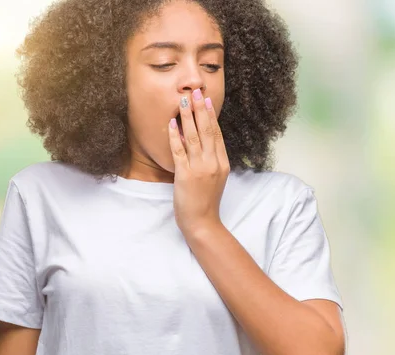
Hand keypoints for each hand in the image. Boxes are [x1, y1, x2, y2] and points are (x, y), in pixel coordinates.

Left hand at [168, 88, 229, 237]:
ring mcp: (200, 168)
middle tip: (196, 92)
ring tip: (184, 101)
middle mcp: (213, 163)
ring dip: (188, 117)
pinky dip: (175, 136)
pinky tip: (172, 123)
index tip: (207, 100)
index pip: (217, 134)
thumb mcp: (216, 178)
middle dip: (200, 109)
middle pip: (206, 130)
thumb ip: (213, 161)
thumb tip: (204, 142)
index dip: (211, 116)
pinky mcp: (185, 175)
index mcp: (222, 163)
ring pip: (193, 137)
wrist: (203, 222)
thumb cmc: (207, 202)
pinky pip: (179, 151)